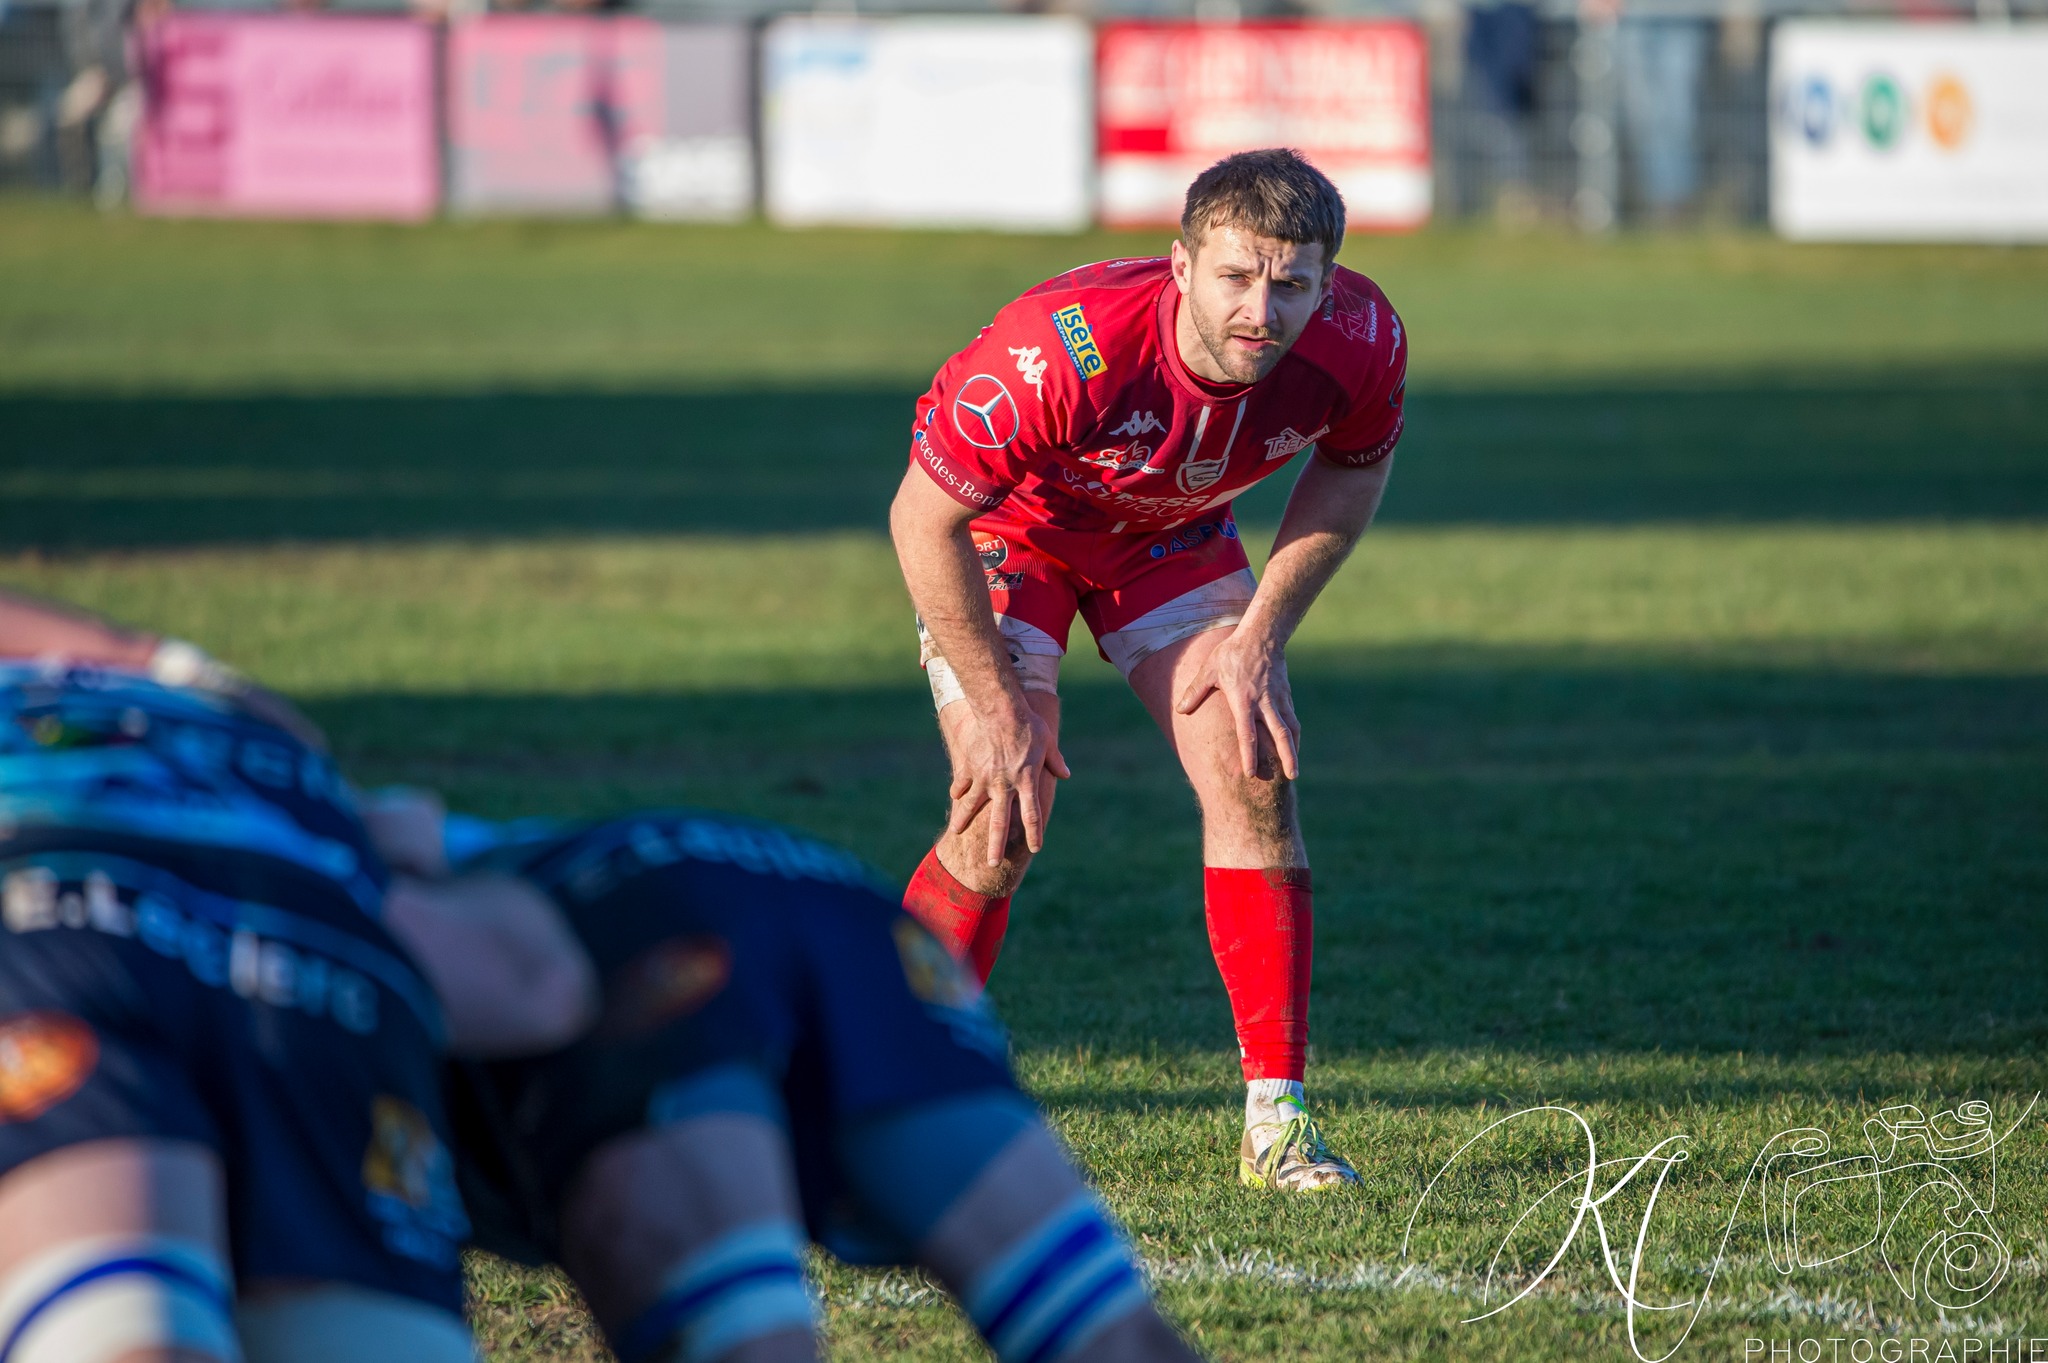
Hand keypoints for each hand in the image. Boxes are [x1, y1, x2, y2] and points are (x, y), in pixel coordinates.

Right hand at [947, 698, 1070, 864]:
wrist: (1000, 709)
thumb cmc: (1028, 723)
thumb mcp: (1047, 742)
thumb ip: (1054, 761)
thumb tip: (1065, 774)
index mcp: (1027, 781)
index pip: (1032, 815)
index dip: (1034, 833)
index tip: (1035, 848)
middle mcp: (1005, 785)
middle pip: (1000, 822)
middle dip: (996, 845)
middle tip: (992, 865)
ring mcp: (985, 778)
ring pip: (973, 806)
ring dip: (964, 820)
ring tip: (955, 833)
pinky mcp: (970, 767)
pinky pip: (962, 783)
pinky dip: (958, 791)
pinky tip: (954, 798)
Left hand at [1174, 632, 1299, 780]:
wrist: (1262, 635)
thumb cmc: (1232, 652)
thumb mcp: (1209, 669)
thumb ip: (1195, 691)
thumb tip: (1180, 709)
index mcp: (1244, 700)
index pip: (1248, 733)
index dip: (1249, 755)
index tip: (1251, 773)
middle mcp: (1264, 702)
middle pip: (1279, 734)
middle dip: (1286, 757)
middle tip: (1291, 777)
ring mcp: (1278, 699)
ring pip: (1290, 728)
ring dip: (1293, 749)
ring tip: (1294, 770)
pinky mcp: (1286, 694)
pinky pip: (1291, 718)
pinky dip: (1293, 734)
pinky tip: (1292, 746)